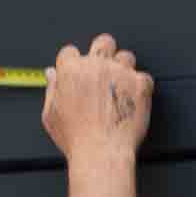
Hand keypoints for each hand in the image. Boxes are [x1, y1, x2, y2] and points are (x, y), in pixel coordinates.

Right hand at [44, 35, 152, 162]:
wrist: (101, 154)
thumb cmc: (75, 139)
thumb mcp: (51, 115)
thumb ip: (52, 89)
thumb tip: (51, 73)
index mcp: (71, 70)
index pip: (70, 52)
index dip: (74, 64)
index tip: (80, 76)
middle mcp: (96, 65)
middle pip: (103, 42)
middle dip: (104, 52)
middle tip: (105, 72)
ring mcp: (120, 72)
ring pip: (126, 56)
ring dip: (124, 69)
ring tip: (120, 89)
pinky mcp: (139, 84)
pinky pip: (144, 77)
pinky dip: (140, 87)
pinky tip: (133, 101)